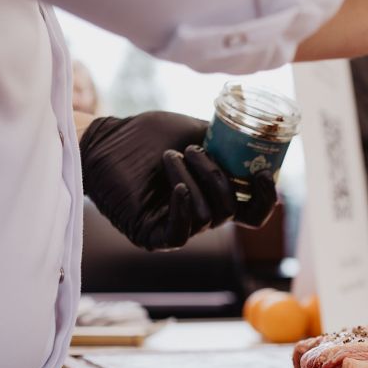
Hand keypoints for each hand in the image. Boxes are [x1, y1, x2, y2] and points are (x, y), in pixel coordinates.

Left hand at [80, 111, 277, 250]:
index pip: (252, 212)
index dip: (265, 199)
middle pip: (232, 212)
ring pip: (207, 216)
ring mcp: (178, 226)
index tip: (263, 174)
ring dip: (193, 180)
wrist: (102, 140)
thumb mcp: (195, 131)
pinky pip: (180, 234)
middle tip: (194, 150)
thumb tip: (253, 140)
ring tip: (170, 156)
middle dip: (218, 178)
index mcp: (213, 195)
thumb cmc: (143, 135)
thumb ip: (225, 142)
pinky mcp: (153, 237)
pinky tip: (178, 187)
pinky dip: (183, 209)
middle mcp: (200, 214)